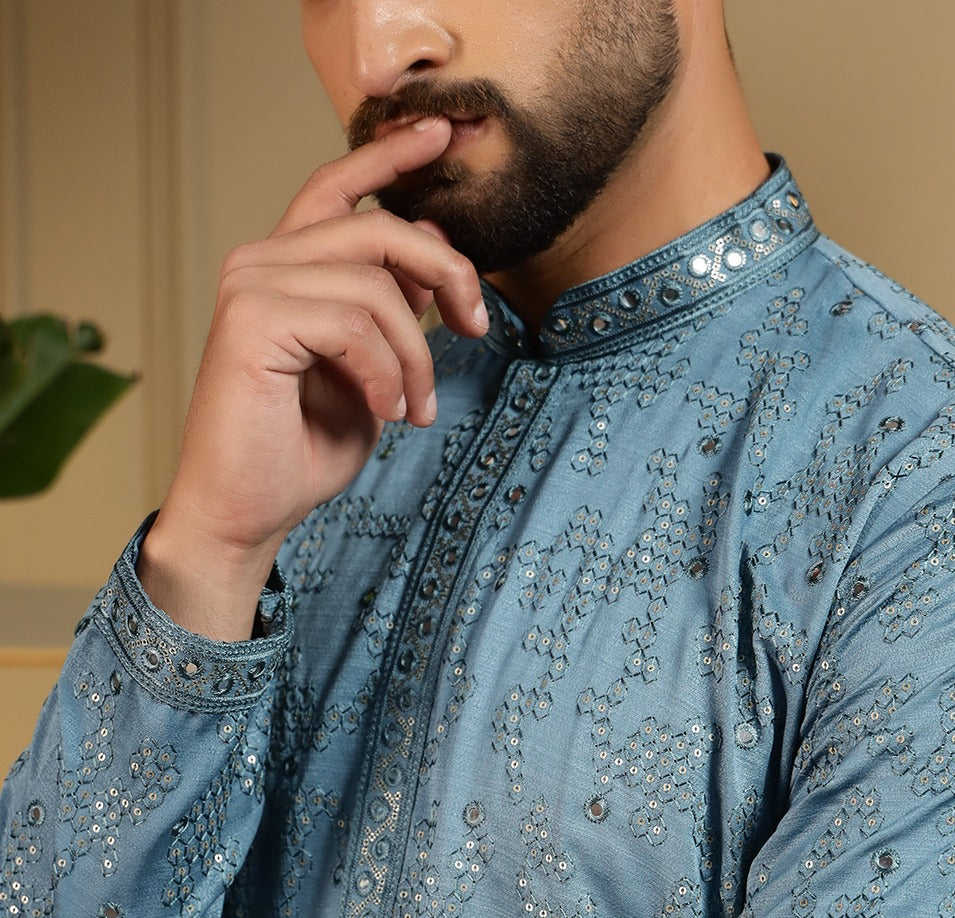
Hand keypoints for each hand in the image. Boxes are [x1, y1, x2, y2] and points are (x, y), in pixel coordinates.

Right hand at [138, 115, 488, 638]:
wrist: (245, 513)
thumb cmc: (298, 451)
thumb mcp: (369, 372)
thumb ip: (390, 312)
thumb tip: (431, 253)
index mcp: (283, 267)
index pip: (337, 189)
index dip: (390, 156)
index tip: (443, 134)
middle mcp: (259, 262)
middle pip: (378, 228)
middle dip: (445, 272)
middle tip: (476, 325)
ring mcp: (250, 286)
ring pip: (374, 283)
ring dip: (416, 354)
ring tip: (416, 408)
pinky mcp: (250, 321)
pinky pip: (354, 323)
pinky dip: (387, 372)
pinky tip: (387, 411)